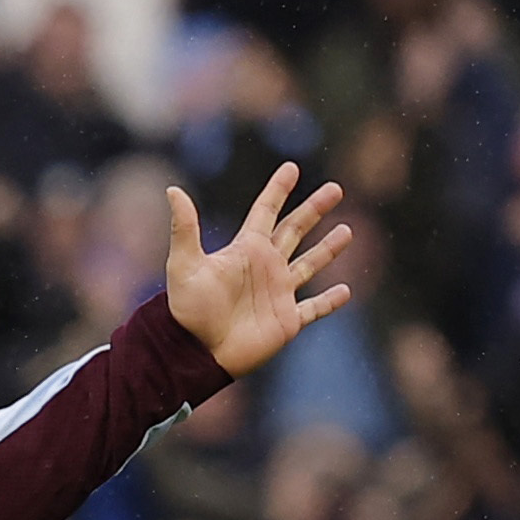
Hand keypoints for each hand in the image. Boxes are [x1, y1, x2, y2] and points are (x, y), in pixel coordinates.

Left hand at [163, 162, 353, 378]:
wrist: (195, 351)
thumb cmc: (187, 309)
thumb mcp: (183, 264)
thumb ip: (184, 228)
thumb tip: (173, 189)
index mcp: (245, 250)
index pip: (266, 211)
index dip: (278, 189)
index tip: (291, 168)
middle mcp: (265, 267)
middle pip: (295, 230)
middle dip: (314, 209)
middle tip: (335, 189)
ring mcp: (278, 293)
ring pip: (309, 265)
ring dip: (328, 249)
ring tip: (347, 231)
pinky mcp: (286, 321)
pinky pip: (313, 309)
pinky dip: (329, 302)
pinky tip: (346, 291)